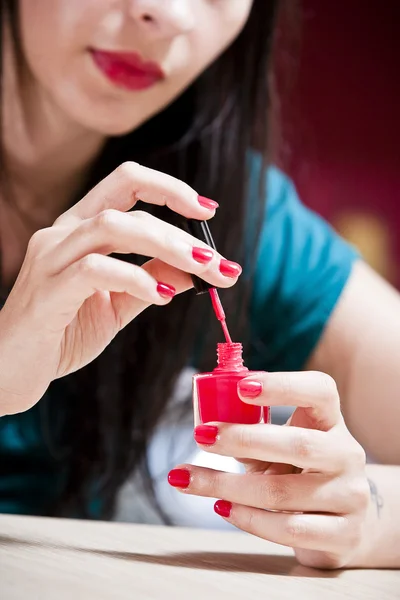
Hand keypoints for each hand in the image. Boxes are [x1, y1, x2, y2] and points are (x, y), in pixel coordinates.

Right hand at [0, 162, 240, 414]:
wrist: (10, 372)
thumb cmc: (62, 334)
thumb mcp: (117, 304)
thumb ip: (151, 280)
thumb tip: (196, 268)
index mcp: (79, 230)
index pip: (125, 183)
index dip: (169, 188)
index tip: (207, 210)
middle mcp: (62, 234)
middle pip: (127, 207)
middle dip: (181, 231)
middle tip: (219, 261)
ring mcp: (51, 259)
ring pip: (112, 227)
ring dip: (166, 246)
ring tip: (201, 271)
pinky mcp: (48, 291)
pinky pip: (94, 270)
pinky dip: (135, 278)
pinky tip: (161, 296)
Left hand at [169, 371, 372, 569]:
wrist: (348, 521)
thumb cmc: (301, 472)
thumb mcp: (283, 446)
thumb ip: (252, 434)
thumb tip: (204, 430)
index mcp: (331, 421)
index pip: (320, 390)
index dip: (283, 385)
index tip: (242, 386)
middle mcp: (347, 454)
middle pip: (298, 444)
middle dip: (243, 440)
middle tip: (202, 437)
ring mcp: (349, 495)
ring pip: (282, 491)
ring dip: (229, 485)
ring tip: (190, 479)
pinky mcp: (344, 535)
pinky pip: (289, 528)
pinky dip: (249, 518)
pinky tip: (223, 508)